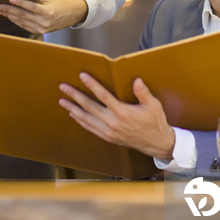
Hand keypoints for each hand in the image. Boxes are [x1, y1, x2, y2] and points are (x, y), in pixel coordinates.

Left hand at [0, 0, 87, 33]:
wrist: (71, 16)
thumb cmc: (60, 4)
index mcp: (48, 12)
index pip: (31, 7)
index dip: (20, 3)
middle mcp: (44, 22)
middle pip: (23, 15)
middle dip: (8, 10)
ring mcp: (41, 29)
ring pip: (21, 21)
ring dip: (9, 15)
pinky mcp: (39, 32)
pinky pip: (24, 26)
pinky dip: (15, 20)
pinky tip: (8, 15)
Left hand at [58, 74, 175, 159]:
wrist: (156, 144)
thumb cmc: (155, 122)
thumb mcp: (153, 105)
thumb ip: (143, 92)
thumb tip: (136, 80)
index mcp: (122, 112)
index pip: (103, 95)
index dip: (92, 84)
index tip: (82, 76)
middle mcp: (112, 122)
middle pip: (89, 106)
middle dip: (75, 95)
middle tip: (63, 87)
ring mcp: (108, 131)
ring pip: (86, 118)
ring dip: (73, 108)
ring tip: (62, 101)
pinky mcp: (108, 137)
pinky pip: (90, 128)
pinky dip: (80, 121)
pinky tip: (74, 114)